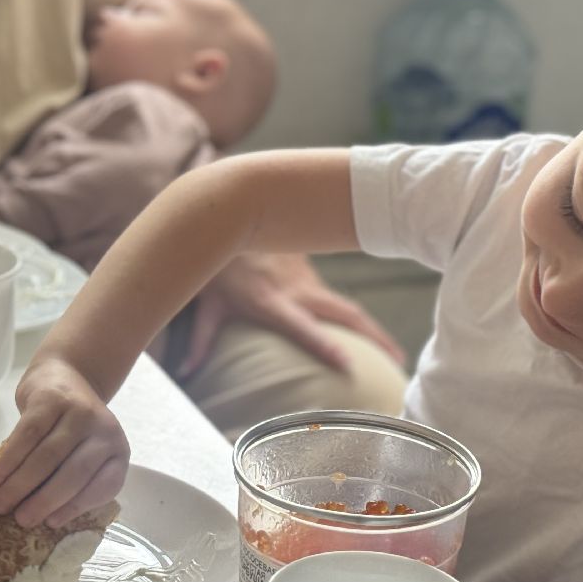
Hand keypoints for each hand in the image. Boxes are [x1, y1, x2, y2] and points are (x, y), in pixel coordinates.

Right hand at [0, 356, 129, 527]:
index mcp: (118, 452)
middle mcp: (105, 431)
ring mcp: (79, 413)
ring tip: (0, 504)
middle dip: (44, 501)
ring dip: (20, 484)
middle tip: (20, 520)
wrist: (64, 375)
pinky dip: (10, 460)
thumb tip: (39, 518)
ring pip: (47, 456)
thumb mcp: (84, 452)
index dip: (78, 507)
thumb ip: (72, 480)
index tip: (52, 524)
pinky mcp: (52, 400)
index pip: (105, 485)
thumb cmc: (70, 429)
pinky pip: (27, 435)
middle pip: (75, 473)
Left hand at [177, 252, 405, 375]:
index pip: (301, 326)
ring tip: (397, 358)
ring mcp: (309, 284)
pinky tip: (373, 339)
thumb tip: (185, 373)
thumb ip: (199, 339)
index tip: (349, 365)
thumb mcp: (206, 301)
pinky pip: (340, 302)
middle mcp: (297, 292)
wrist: (237, 208)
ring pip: (350, 309)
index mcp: (271, 301)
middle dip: (373, 340)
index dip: (324, 345)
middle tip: (397, 366)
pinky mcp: (312, 279)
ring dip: (375, 333)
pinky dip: (359, 322)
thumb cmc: (218, 262)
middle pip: (345, 316)